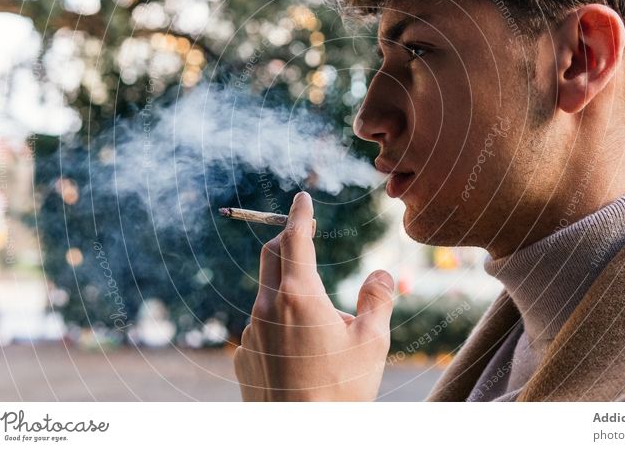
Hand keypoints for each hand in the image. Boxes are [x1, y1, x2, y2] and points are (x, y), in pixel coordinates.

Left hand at [232, 191, 394, 400]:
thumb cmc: (341, 392)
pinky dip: (278, 322)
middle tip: (302, 232)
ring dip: (288, 289)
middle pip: (271, 257)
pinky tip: (298, 349)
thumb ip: (378, 300)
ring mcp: (250, 334)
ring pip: (267, 295)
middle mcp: (267, 308)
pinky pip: (260, 327)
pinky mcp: (244, 358)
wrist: (303, 438)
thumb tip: (380, 275)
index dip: (299, 215)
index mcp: (298, 297)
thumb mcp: (372, 342)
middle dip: (286, 240)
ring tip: (319, 319)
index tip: (301, 198)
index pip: (294, 240)